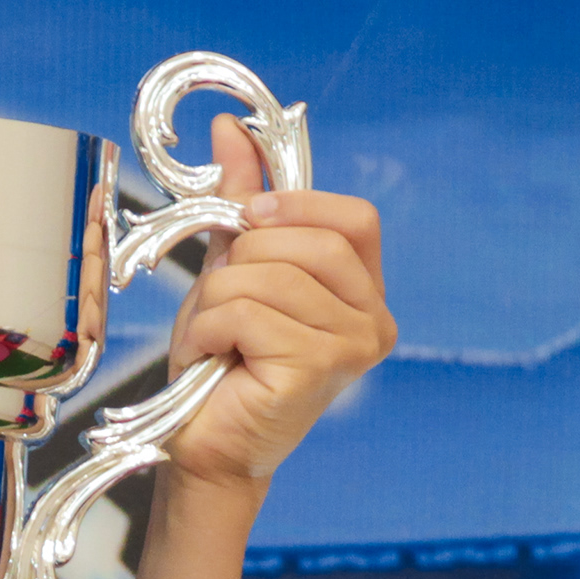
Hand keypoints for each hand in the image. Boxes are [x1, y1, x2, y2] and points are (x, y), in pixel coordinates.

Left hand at [155, 120, 394, 494]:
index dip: (298, 204)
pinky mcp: (319, 368)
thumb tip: (232, 127)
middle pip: (307, 242)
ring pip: (269, 276)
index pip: (356, 219)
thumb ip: (242, 203)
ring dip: (217, 302)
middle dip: (243, 260)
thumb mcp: (233, 270)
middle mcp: (374, 320)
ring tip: (212, 339)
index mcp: (365, 293)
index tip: (249, 216)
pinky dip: (211, 329)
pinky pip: (249, 312)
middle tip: (220, 305)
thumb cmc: (221, 367)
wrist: (205, 451)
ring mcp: (354, 346)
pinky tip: (212, 359)